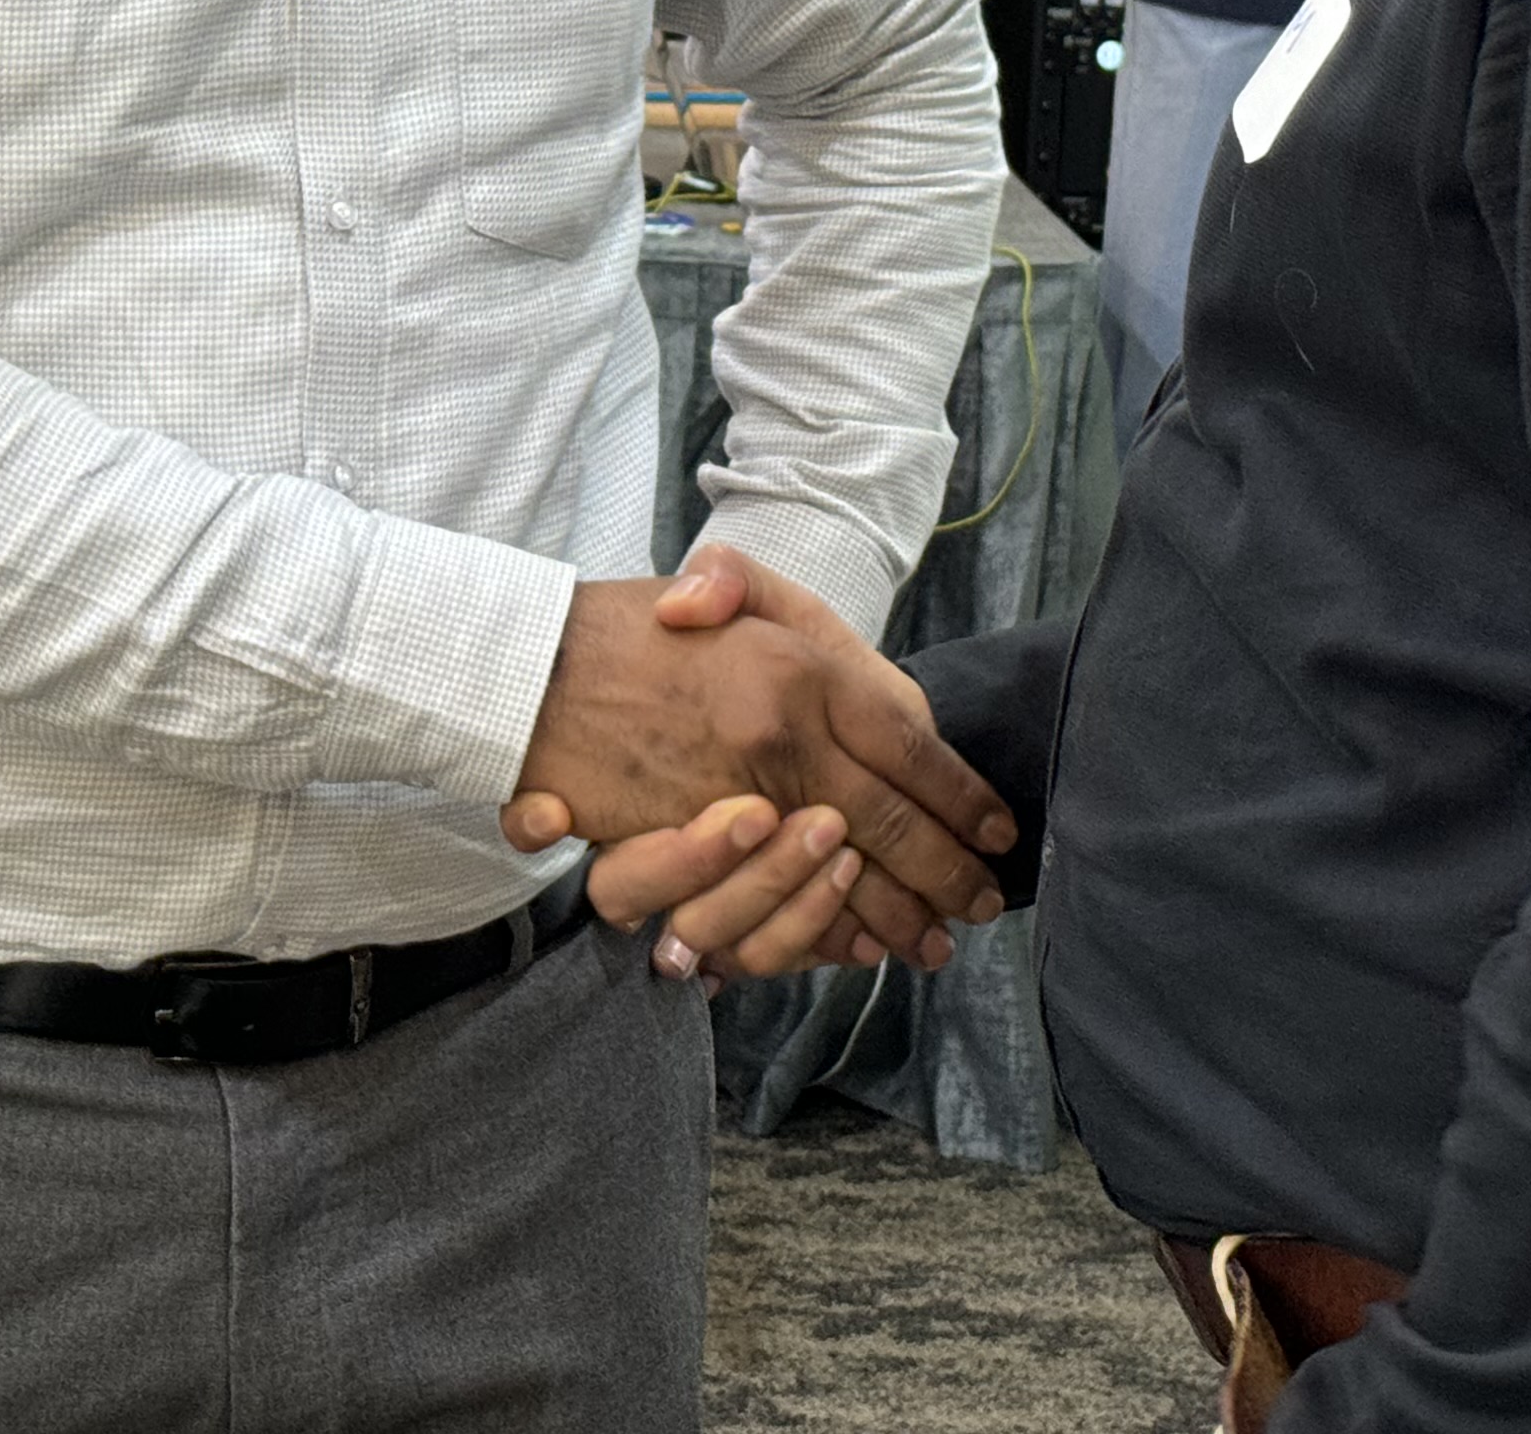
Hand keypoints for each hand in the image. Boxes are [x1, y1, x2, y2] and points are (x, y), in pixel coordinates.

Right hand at [503, 547, 1013, 970]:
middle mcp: (776, 740)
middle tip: (980, 905)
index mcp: (800, 672)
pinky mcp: (685, 854)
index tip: (998, 833)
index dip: (962, 796)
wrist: (532, 669)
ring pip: (831, 880)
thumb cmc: (633, 629)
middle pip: (888, 822)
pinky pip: (767, 908)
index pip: (910, 744)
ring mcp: (729, 803)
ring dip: (883, 913)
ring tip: (925, 935)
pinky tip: (853, 943)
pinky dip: (815, 933)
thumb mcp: (719, 586)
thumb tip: (737, 614)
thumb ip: (752, 588)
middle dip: (944, 873)